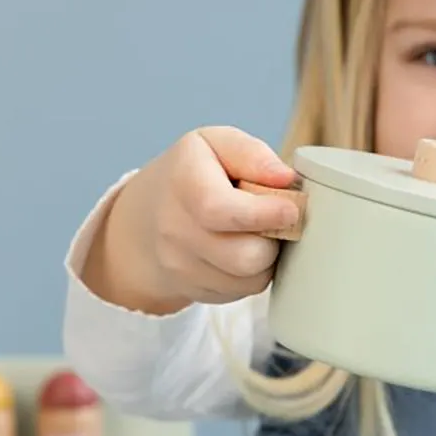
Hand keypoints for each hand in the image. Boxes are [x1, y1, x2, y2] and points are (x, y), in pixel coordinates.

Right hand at [82, 125, 300, 313]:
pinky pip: (242, 292)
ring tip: (257, 232)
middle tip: (275, 219)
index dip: (264, 214)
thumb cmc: (192, 174)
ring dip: (267, 257)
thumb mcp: (216, 144)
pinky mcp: (192, 290)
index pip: (220, 209)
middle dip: (273, 239)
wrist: (144, 218)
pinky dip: (253, 274)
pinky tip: (242, 249)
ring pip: (249, 279)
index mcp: (183, 182)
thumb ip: (252, 154)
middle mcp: (174, 229)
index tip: (291, 210)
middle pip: (245, 255)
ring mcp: (180, 266)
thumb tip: (285, 178)